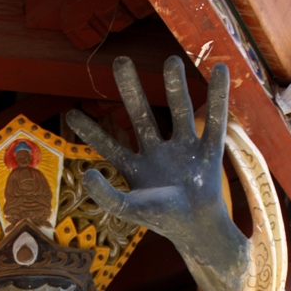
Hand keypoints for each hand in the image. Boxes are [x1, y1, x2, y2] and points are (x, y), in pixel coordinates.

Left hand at [67, 56, 229, 239]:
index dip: (92, 131)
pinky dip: (217, 97)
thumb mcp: (129, 210)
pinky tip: (219, 69)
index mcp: (135, 168)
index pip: (109, 146)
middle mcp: (157, 154)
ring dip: (174, 87)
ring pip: (178, 111)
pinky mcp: (208, 151)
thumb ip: (106, 196)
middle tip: (121, 61)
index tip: (71, 113)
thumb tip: (85, 174)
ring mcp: (183, 150)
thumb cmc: (163, 221)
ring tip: (170, 61)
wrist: (198, 230)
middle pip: (140, 115)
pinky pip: (213, 120)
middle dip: (131, 89)